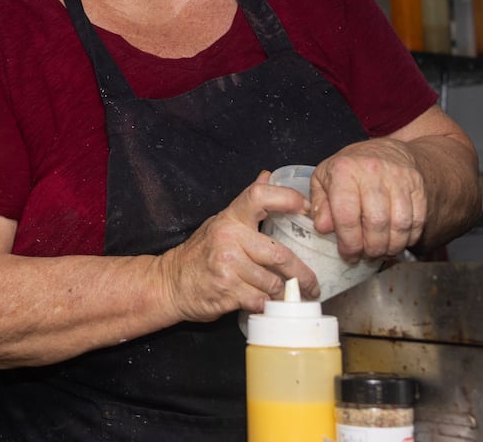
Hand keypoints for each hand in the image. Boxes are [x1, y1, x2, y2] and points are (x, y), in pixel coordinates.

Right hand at [158, 171, 319, 320]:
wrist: (170, 282)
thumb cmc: (200, 253)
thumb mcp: (221, 222)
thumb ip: (247, 205)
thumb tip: (267, 176)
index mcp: (230, 218)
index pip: (260, 196)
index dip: (287, 198)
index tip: (307, 209)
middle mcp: (228, 238)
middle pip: (280, 254)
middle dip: (302, 274)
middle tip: (312, 284)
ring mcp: (227, 265)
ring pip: (273, 283)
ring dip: (284, 294)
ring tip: (289, 297)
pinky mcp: (227, 290)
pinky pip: (261, 301)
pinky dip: (267, 306)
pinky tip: (267, 305)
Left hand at [309, 138, 427, 261]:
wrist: (384, 152)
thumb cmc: (349, 170)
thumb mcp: (323, 180)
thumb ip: (319, 205)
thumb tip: (322, 227)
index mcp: (344, 170)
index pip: (346, 215)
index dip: (348, 241)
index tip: (348, 254)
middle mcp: (373, 171)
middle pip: (376, 223)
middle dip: (371, 248)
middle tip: (365, 255)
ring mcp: (399, 178)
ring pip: (399, 224)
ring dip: (390, 246)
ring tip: (380, 251)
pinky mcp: (418, 186)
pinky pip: (417, 221)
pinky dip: (408, 238)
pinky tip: (396, 241)